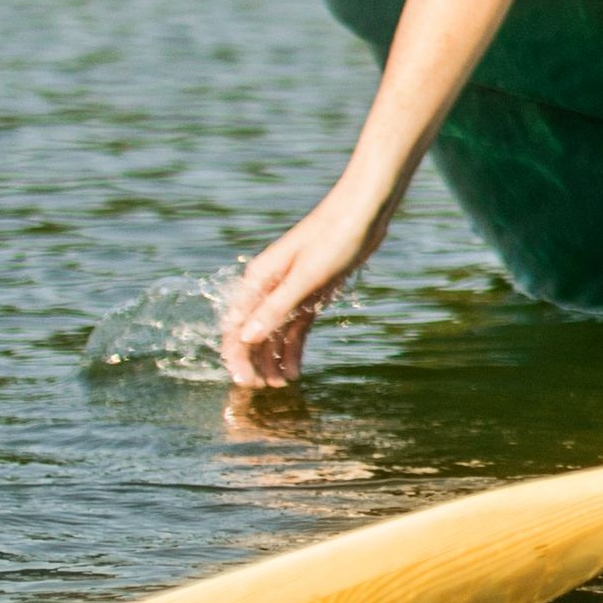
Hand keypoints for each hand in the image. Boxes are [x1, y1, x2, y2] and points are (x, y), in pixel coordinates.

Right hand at [212, 184, 380, 387]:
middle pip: (252, 333)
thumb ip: (276, 307)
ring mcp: (290, 291)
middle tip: (265, 391)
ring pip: (273, 334)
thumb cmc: (335, 236)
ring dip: (274, 360)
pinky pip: (295, 328)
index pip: (236, 326)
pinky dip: (292, 349)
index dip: (237, 356)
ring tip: (282, 386)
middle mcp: (268, 287)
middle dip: (255, 362)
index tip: (245, 383)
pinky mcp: (311, 294)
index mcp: (258, 279)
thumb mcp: (307, 276)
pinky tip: (295, 370)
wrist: (365, 212)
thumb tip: (246, 338)